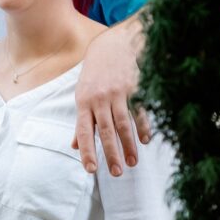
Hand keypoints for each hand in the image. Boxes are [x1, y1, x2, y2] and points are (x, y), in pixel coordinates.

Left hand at [73, 15, 150, 175]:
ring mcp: (117, 94)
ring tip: (131, 163)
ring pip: (123, 124)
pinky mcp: (134, 89)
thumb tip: (74, 146)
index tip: (90, 169)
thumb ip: (81, 122)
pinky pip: (139, 111)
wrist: (112, 46)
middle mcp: (99, 99)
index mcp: (83, 102)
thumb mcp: (82, 95)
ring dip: (128, 145)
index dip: (86, 150)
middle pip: (105, 131)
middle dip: (110, 153)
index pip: (83, 131)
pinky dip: (142, 127)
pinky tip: (145, 142)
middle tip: (116, 173)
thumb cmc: (95, 75)